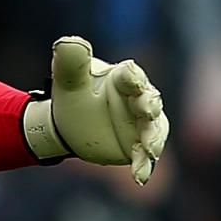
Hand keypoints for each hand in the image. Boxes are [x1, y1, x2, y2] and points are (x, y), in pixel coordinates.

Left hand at [23, 36, 168, 184]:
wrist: (67, 122)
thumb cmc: (72, 94)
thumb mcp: (68, 78)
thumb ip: (70, 61)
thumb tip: (66, 42)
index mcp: (123, 78)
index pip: (132, 75)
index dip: (133, 77)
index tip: (130, 78)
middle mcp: (139, 99)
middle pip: (151, 101)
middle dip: (149, 106)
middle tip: (146, 110)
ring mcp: (142, 123)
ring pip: (154, 130)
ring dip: (154, 139)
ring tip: (150, 150)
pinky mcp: (137, 145)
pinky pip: (144, 156)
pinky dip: (144, 165)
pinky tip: (140, 177)